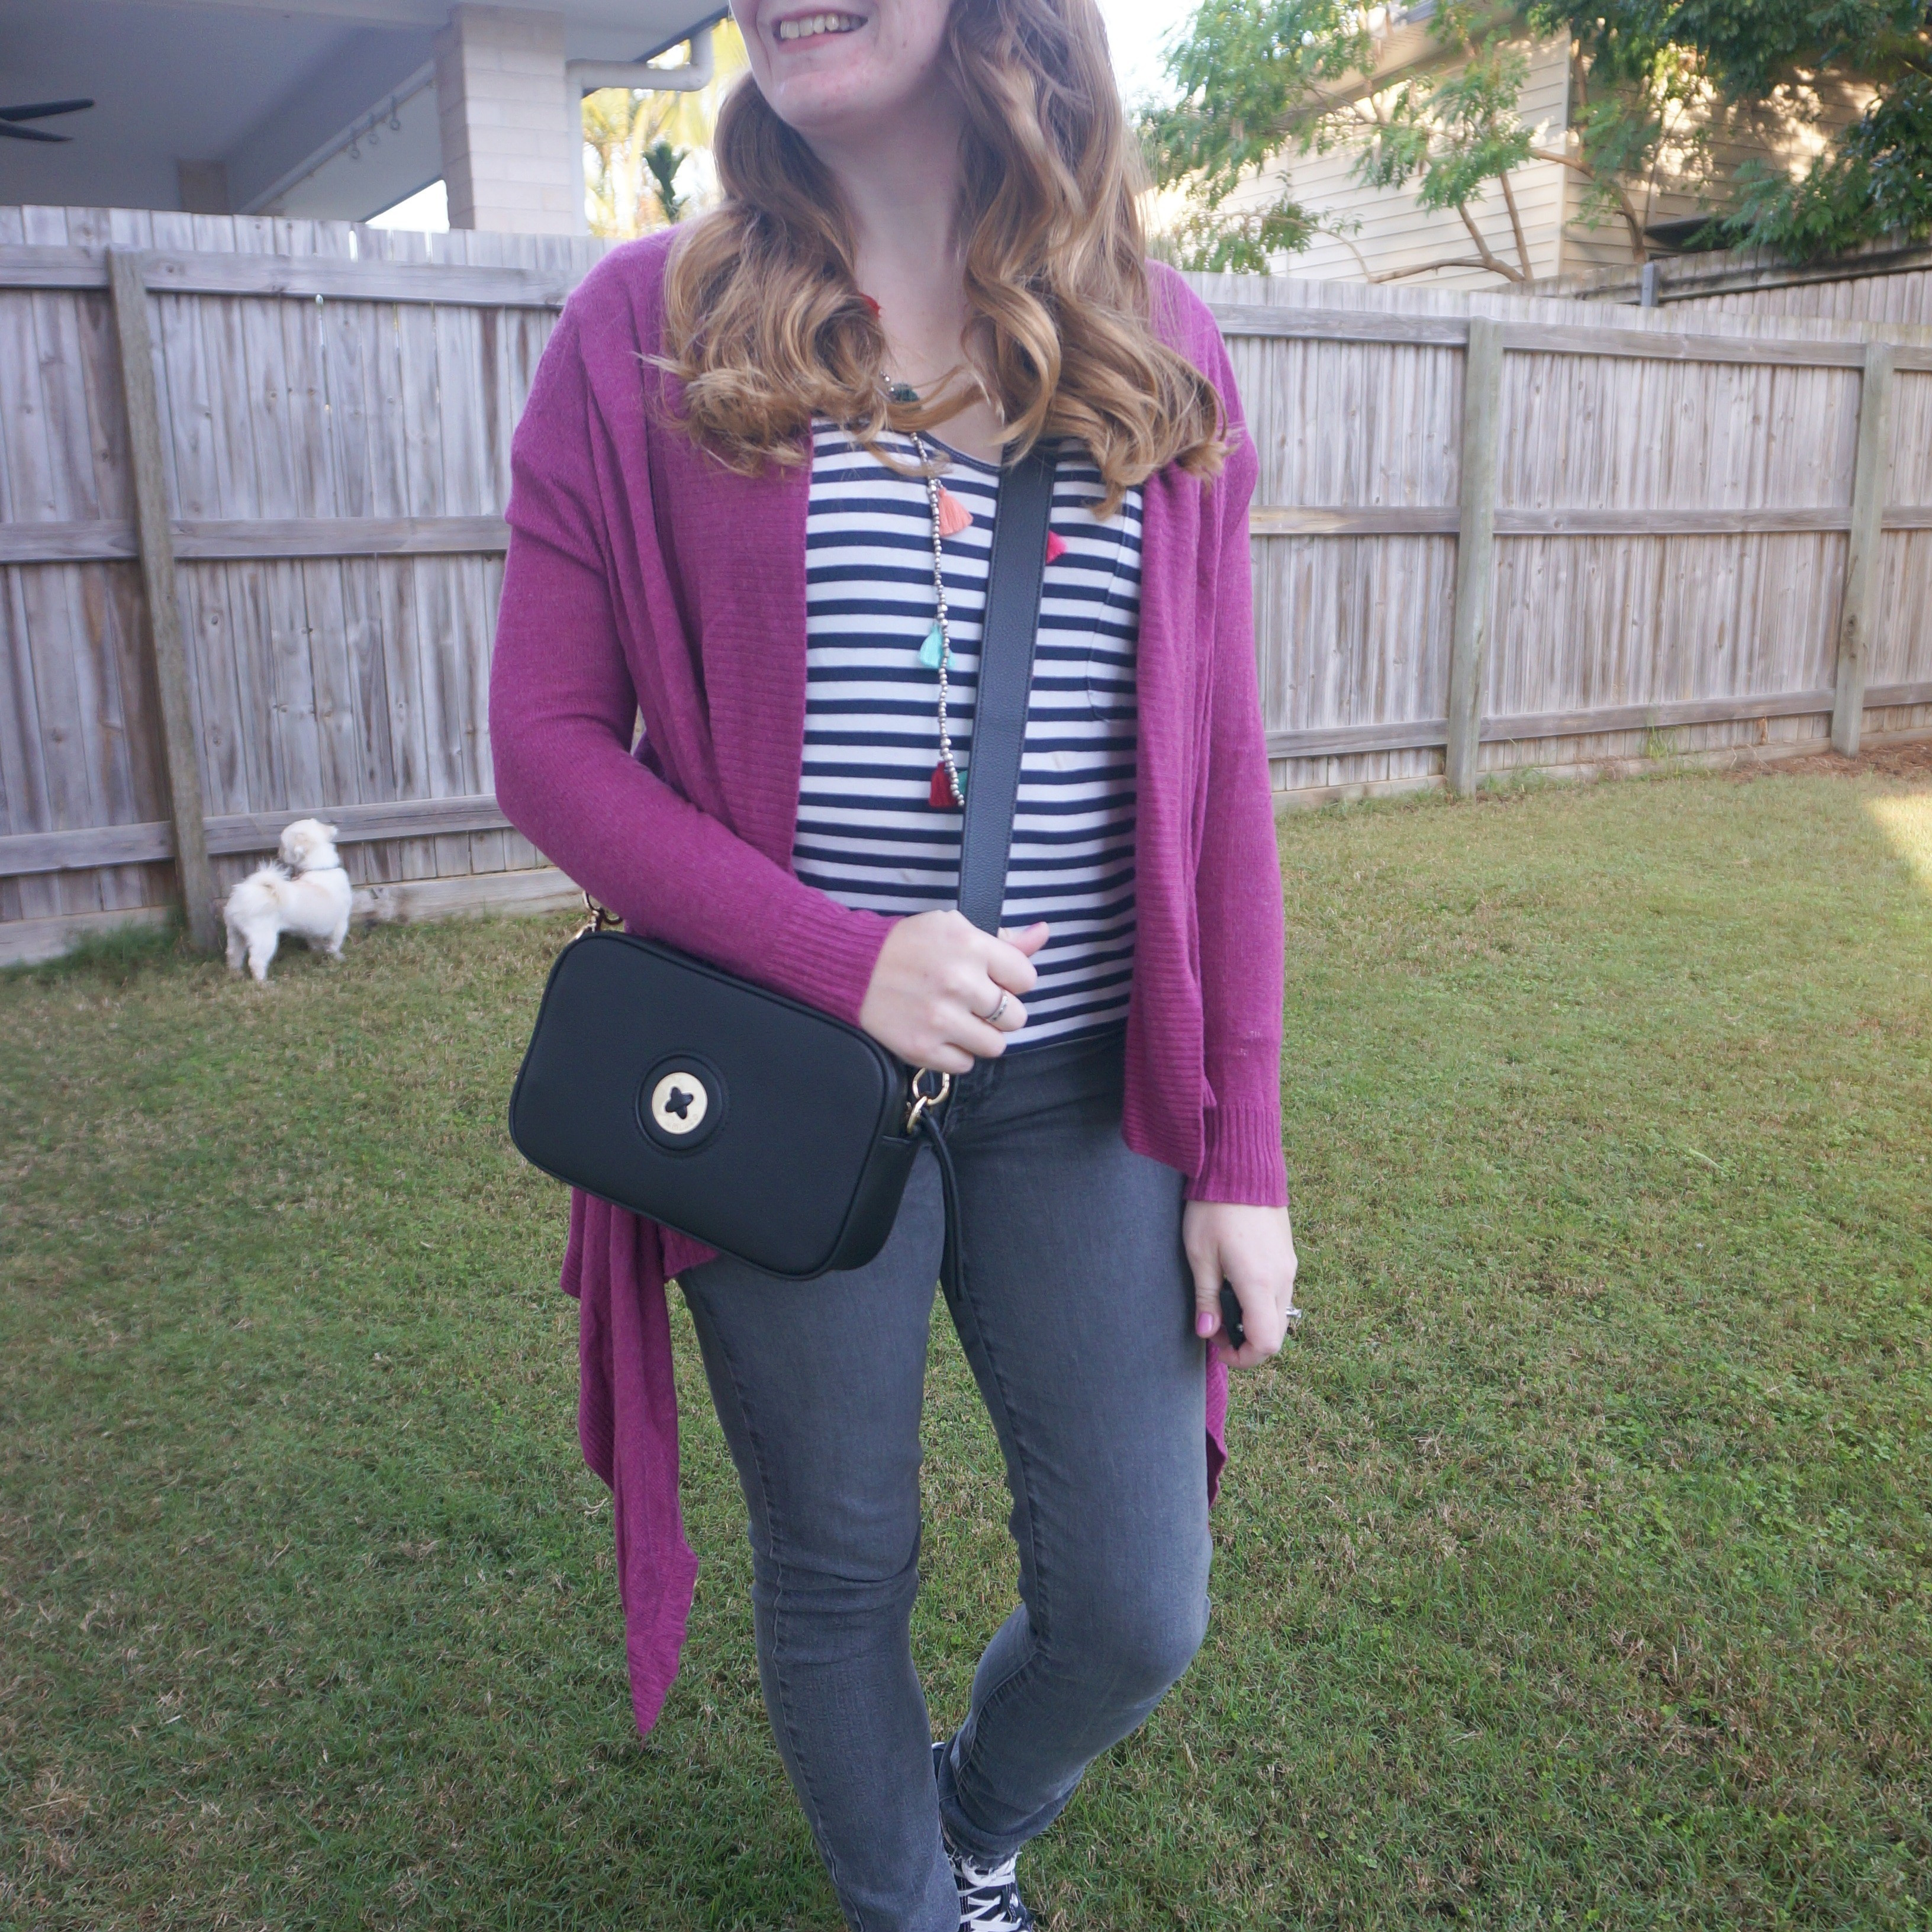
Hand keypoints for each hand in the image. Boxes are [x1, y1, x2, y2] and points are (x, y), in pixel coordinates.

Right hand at [858, 912, 1047, 1072]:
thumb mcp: (955, 928)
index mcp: (972, 946)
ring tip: (959, 1020)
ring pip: (995, 1045)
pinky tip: (941, 1033)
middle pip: (1016, 1017)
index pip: (1026, 978)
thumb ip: (1004, 939)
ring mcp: (941, 1019)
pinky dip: (956, 1053)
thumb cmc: (909, 945)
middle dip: (999, 1012)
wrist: (852, 968)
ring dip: (981, 1036)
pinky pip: (965, 1064)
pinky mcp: (923, 1048)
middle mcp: (960, 983)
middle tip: (974, 1002)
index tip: (993, 980)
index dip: (1012, 981)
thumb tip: (1043, 933)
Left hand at [1183, 1201, 1297, 1369]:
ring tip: (1223, 1305)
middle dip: (1248, 1343)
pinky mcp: (1287, 1254)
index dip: (1243, 1357)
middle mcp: (1282, 1278)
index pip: (1265, 1343)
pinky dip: (1263, 1303)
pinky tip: (1237, 1286)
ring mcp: (1289, 1265)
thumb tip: (1207, 1333)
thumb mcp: (1200, 1255)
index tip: (1218, 1348)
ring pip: (1280, 1314)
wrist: (1240, 1166)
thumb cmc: (1214, 1209)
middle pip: (1276, 1334)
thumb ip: (1206, 1298)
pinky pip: (1281, 1293)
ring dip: (1255, 1322)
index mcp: (1260, 1283)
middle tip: (1217, 1329)